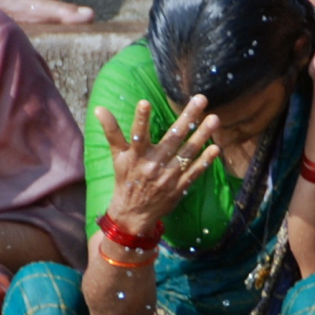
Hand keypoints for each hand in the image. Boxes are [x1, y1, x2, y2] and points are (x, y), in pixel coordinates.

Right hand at [93, 97, 221, 232]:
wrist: (133, 215)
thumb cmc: (125, 179)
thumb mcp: (116, 156)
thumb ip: (112, 131)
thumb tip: (99, 109)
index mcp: (136, 156)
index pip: (137, 135)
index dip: (140, 119)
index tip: (144, 102)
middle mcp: (153, 165)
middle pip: (172, 138)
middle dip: (187, 117)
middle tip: (201, 99)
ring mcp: (168, 177)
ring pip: (187, 153)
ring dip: (202, 135)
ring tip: (214, 119)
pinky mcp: (179, 187)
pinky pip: (194, 172)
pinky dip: (205, 161)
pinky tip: (216, 147)